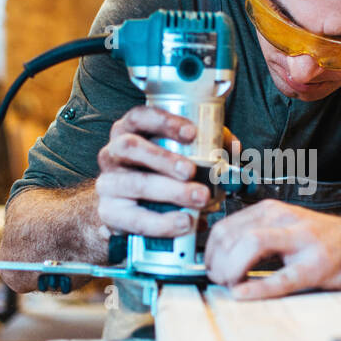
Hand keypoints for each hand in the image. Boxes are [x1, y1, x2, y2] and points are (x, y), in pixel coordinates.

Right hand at [95, 106, 208, 237]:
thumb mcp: (177, 155)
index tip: (191, 133)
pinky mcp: (109, 213)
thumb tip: (232, 149)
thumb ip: (205, 146)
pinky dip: (162, 222)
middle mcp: (113, 154)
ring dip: (170, 191)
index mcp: (129, 132)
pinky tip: (183, 222)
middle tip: (193, 171)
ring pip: (135, 183)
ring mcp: (108, 184)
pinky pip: (134, 218)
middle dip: (164, 158)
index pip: (139, 117)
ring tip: (198, 199)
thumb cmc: (157, 176)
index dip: (163, 122)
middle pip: (130, 147)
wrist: (127, 211)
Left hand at [204, 199, 340, 299]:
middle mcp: (285, 220)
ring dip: (231, 271)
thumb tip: (218, 257)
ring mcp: (303, 242)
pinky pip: (283, 278)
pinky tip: (243, 295)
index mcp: (272, 212)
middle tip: (219, 281)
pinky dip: (258, 288)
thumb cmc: (326, 241)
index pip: (225, 227)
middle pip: (232, 236)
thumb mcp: (286, 229)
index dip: (210, 252)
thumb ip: (256, 237)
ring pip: (251, 246)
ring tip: (231, 286)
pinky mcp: (318, 267)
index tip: (210, 269)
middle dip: (216, 264)